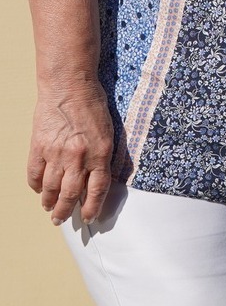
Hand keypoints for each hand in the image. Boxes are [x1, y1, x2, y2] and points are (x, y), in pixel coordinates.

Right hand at [28, 79, 114, 225]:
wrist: (69, 86)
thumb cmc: (93, 105)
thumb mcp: (109, 129)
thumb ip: (106, 154)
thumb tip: (105, 177)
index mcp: (100, 152)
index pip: (98, 188)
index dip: (93, 206)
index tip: (90, 217)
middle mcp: (78, 157)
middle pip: (71, 194)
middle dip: (66, 211)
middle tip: (61, 220)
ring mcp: (56, 154)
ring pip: (51, 189)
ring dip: (50, 203)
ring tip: (50, 209)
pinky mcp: (38, 148)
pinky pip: (35, 175)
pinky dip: (37, 186)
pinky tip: (40, 190)